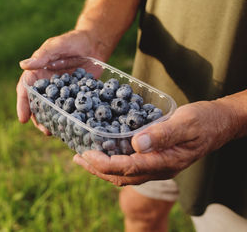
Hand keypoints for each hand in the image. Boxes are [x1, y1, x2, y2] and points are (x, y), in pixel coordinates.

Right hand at [16, 29, 107, 133]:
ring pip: (52, 109)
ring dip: (53, 121)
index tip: (23, 118)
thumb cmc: (71, 41)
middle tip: (44, 130)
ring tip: (57, 132)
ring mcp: (61, 92)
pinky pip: (70, 109)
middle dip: (39, 119)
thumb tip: (23, 65)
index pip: (25, 90)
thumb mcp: (56, 46)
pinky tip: (72, 126)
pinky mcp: (75, 95)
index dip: (23, 105)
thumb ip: (42, 56)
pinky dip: (69, 118)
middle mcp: (46, 85)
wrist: (93, 44)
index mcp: (37, 73)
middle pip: (37, 105)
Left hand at [73, 100, 236, 185]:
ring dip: (103, 168)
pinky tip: (104, 151)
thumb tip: (136, 144)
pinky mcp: (156, 158)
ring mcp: (158, 165)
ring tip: (83, 158)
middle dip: (97, 169)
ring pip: (125, 174)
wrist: (219, 123)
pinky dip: (113, 161)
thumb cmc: (204, 121)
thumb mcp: (186, 123)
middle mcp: (159, 168)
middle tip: (77, 158)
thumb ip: (163, 134)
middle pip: (123, 176)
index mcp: (166, 162)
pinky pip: (131, 166)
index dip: (105, 163)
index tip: (86, 154)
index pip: (129, 168)